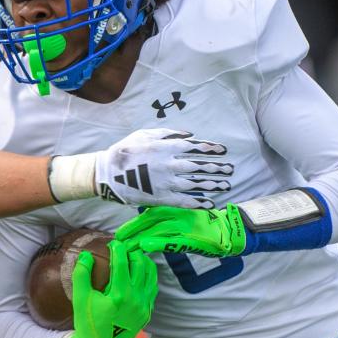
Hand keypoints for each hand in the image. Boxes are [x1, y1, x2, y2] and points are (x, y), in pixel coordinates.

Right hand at [69, 241, 157, 337]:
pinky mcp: (147, 311)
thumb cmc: (88, 323)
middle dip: (132, 252)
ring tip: (132, 256)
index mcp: (120, 295)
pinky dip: (147, 276)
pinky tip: (138, 273)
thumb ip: (82, 275)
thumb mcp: (81, 299)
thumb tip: (85, 255)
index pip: (123, 263)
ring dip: (142, 262)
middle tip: (123, 247)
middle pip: (140, 265)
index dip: (118, 249)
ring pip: (150, 275)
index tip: (113, 243)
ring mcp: (144, 306)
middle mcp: (136, 299)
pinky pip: (152, 288)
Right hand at [94, 129, 232, 208]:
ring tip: (225, 185)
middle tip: (230, 169)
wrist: (107, 174)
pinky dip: (199, 202)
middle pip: (199, 166)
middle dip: (216, 168)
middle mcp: (169, 165)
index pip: (194, 147)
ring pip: (195, 184)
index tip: (223, 150)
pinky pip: (184, 201)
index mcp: (165, 148)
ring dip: (212, 184)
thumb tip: (189, 135)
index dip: (210, 148)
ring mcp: (166, 183)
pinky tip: (210, 203)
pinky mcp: (161, 197)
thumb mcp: (143, 134)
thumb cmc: (124, 151)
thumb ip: (167, 134)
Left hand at [115, 205, 247, 257]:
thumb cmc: (205, 227)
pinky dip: (156, 242)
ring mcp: (184, 226)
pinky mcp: (191, 237)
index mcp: (176, 209)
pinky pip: (170, 240)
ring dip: (138, 238)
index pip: (150, 214)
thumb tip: (148, 230)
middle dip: (131, 231)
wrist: (229, 232)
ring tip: (124, 246)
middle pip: (149, 222)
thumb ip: (167, 223)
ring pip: (156, 231)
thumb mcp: (184, 221)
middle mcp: (178, 215)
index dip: (134, 223)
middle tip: (116, 240)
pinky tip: (144, 246)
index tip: (120, 233)